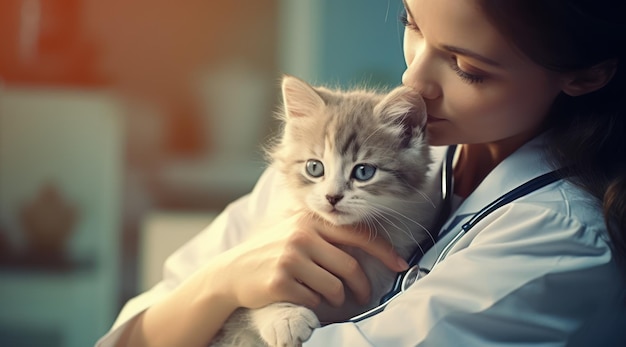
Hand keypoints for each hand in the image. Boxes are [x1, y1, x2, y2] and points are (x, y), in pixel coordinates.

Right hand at [212, 213, 409, 310]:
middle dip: (362, 287)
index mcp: (310, 221)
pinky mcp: (280, 282)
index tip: (401, 264)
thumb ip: (327, 235)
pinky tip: (303, 297)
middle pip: (350, 267)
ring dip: (338, 299)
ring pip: (335, 288)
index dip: (384, 251)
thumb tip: (371, 246)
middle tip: (365, 296)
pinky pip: (314, 300)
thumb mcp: (297, 232)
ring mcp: (290, 258)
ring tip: (330, 299)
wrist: (232, 272)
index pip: (357, 234)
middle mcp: (301, 236)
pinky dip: (315, 304)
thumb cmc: (273, 253)